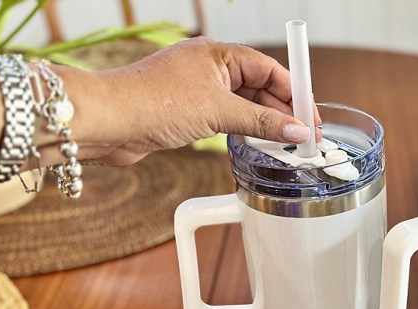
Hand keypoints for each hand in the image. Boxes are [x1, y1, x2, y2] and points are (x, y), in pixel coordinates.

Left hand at [52, 37, 320, 165]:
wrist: (106, 122)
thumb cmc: (151, 102)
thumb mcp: (218, 112)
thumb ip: (261, 122)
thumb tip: (296, 130)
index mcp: (218, 54)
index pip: (269, 69)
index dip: (294, 93)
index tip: (311, 117)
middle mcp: (209, 68)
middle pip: (259, 87)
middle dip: (283, 111)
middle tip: (305, 136)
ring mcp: (198, 90)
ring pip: (243, 105)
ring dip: (264, 123)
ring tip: (287, 144)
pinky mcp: (187, 112)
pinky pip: (227, 119)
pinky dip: (245, 131)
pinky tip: (258, 145)